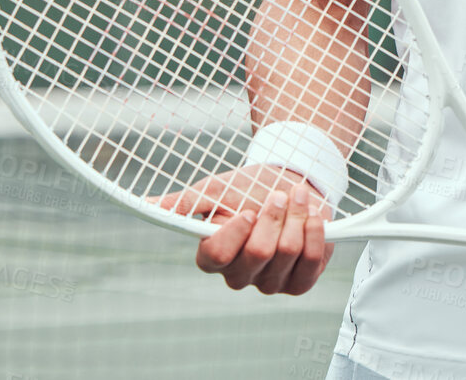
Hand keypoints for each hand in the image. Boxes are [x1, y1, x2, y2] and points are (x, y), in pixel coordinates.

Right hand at [158, 165, 334, 294]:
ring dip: (296, 216)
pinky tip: (312, 217)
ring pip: (287, 253)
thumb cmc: (250, 188)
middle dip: (273, 216)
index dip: (235, 232)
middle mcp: (239, 276)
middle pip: (258, 253)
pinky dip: (315, 232)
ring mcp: (270, 283)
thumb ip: (187, 202)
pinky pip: (311, 261)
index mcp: (213, 257)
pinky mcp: (299, 282)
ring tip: (295, 198)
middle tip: (278, 196)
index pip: (217, 256)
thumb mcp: (218, 189)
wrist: (291, 183)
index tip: (248, 209)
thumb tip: (149, 206)